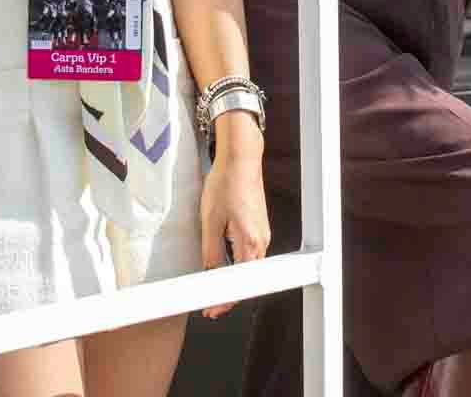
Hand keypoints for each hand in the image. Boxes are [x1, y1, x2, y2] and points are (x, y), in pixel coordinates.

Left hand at [197, 131, 269, 316]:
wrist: (241, 159)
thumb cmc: (226, 184)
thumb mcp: (210, 221)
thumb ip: (210, 252)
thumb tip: (209, 276)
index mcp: (250, 242)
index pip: (240, 283)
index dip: (224, 301)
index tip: (211, 310)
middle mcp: (261, 241)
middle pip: (247, 278)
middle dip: (228, 292)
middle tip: (207, 303)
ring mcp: (262, 234)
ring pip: (248, 265)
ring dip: (231, 278)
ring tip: (211, 286)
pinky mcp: (258, 227)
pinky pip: (248, 253)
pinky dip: (236, 263)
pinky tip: (222, 263)